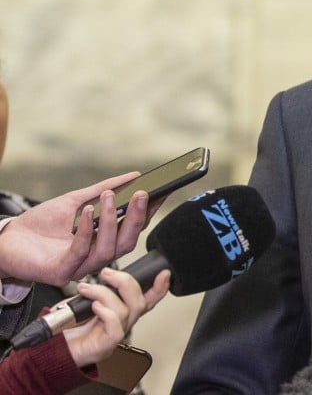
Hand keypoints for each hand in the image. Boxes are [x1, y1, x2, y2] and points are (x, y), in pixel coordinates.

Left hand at [0, 174, 162, 285]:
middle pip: (127, 242)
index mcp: (103, 240)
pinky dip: (86, 231)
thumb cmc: (40, 224)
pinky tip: (87, 213)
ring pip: (108, 249)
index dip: (148, 212)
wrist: (7, 240)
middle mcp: (96, 256)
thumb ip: (104, 189)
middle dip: (137, 218)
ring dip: (111, 222)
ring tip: (109, 199)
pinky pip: (81, 253)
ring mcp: (80, 266)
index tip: (159, 193)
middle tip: (142, 194)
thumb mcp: (76, 200)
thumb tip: (133, 176)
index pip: (133, 228)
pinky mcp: (62, 272)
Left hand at [64, 266, 170, 367]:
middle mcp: (123, 323)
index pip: (148, 300)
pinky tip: (93, 307)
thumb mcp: (85, 301)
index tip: (164, 273)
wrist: (54, 351)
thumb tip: (104, 274)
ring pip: (126, 310)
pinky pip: (115, 326)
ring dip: (104, 293)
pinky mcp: (106, 345)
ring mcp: (116, 334)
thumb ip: (99, 289)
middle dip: (125, 281)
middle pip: (140, 301)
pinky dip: (105, 312)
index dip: (160, 287)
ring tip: (86, 289)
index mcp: (123, 312)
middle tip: (106, 273)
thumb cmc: (69, 328)